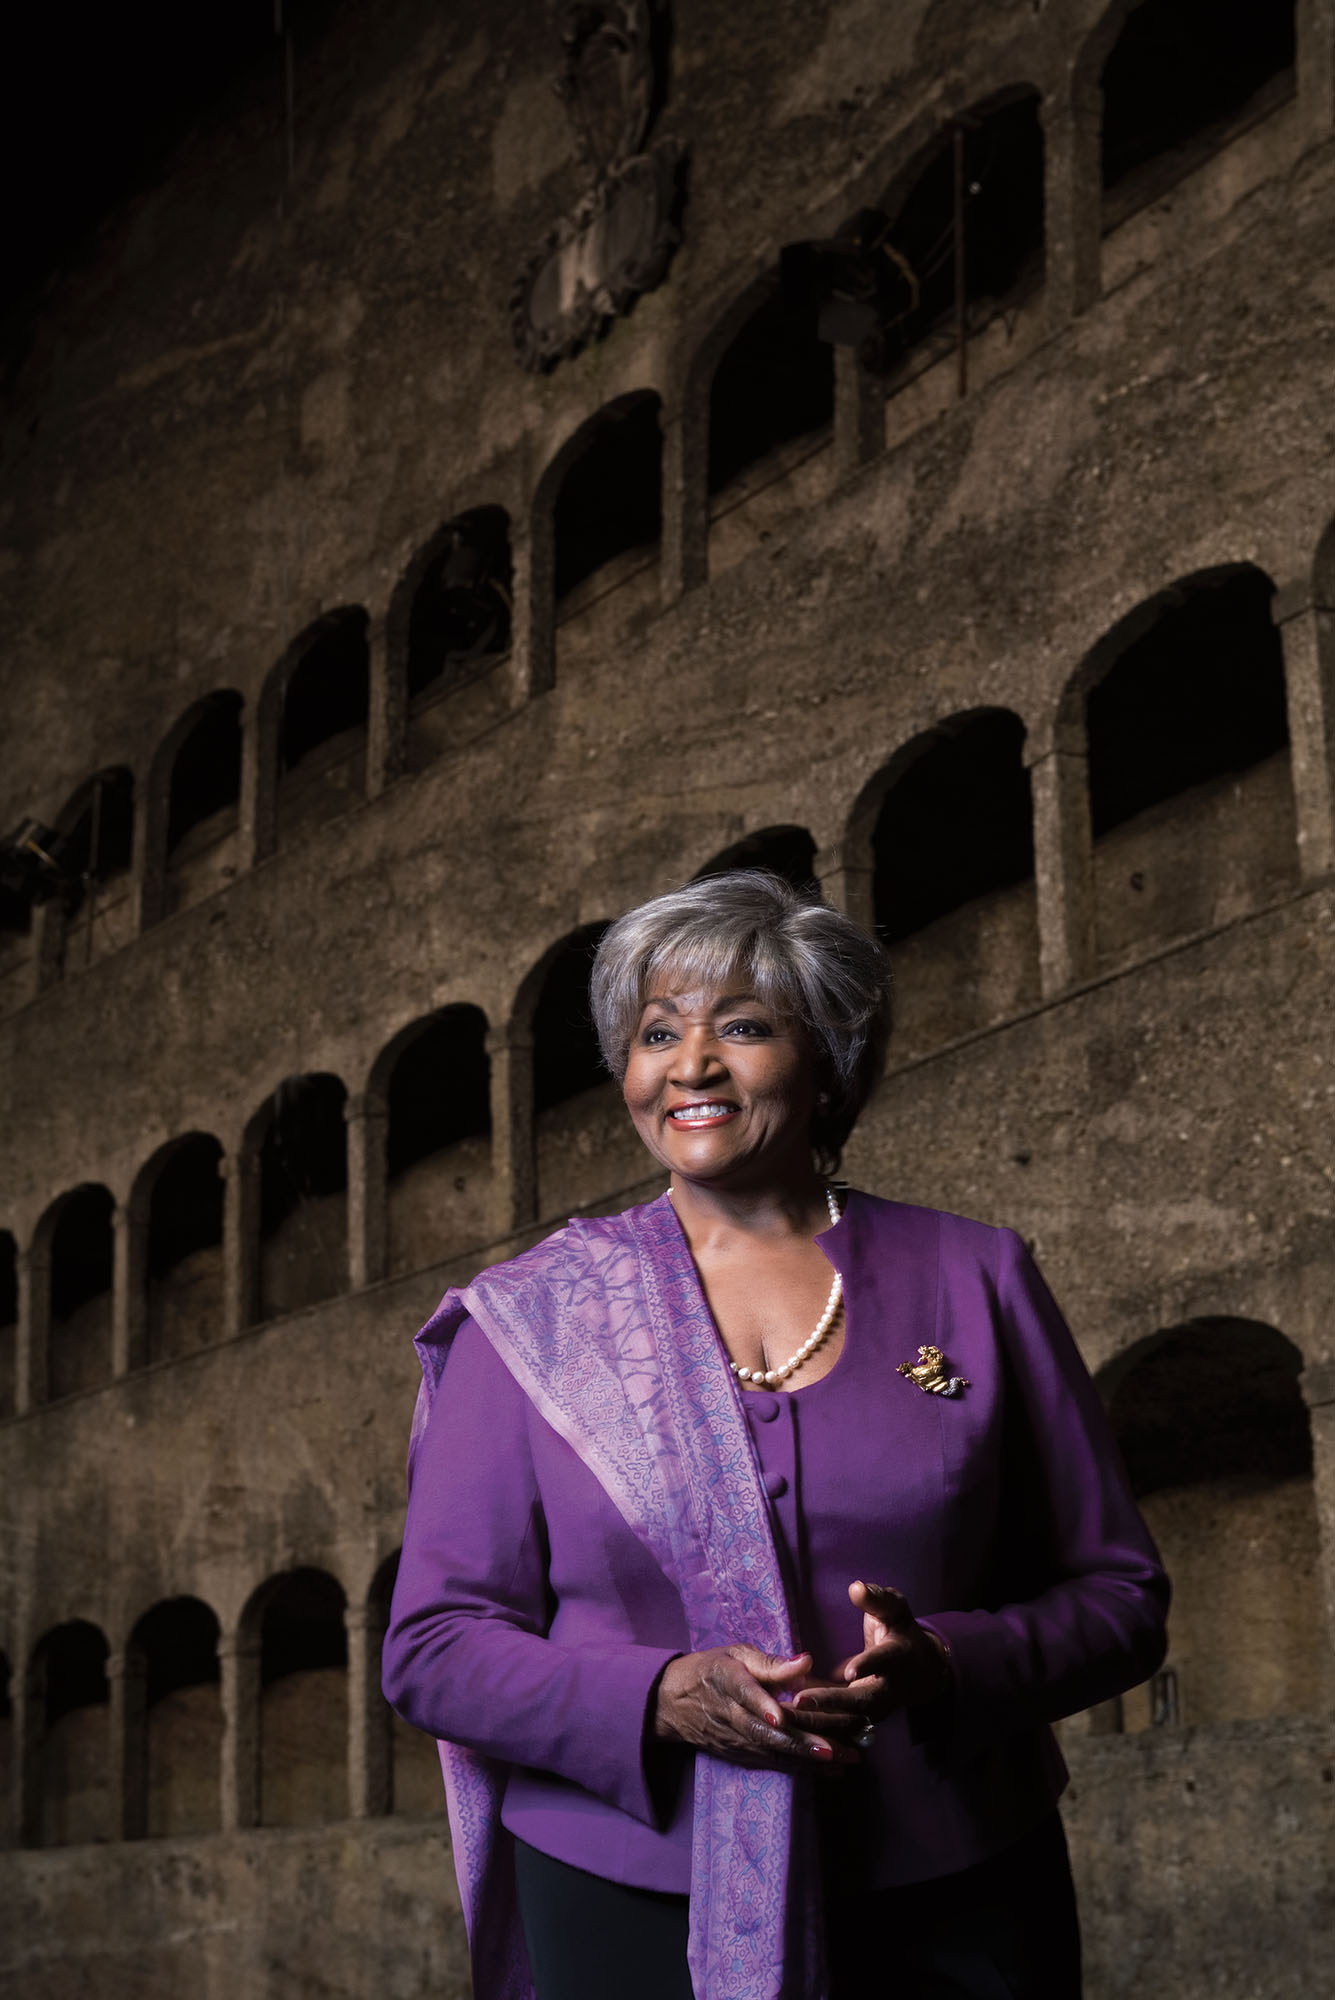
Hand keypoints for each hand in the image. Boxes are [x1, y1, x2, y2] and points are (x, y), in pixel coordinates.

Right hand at [653, 1646, 859, 1765]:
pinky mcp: (740, 1755)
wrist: (671, 1703)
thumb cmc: (710, 1669)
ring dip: (808, 1759)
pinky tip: (829, 1769)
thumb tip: (807, 1660)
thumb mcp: (735, 1654)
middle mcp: (731, 1714)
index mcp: (727, 1680)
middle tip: (836, 1748)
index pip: (745, 1693)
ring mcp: (735, 1739)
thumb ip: (770, 1662)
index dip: (762, 1705)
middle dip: (801, 1743)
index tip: (781, 1717)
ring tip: (843, 1759)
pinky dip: (800, 1768)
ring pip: (772, 1752)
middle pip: (765, 1732)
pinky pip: (772, 1763)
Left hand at [790, 1582, 948, 1733]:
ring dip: (817, 1722)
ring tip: (784, 1716)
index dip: (866, 1666)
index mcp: (898, 1657)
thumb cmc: (901, 1630)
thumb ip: (876, 1599)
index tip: (847, 1671)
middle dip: (831, 1703)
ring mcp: (877, 1708)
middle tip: (799, 1700)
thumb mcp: (894, 1609)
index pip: (883, 1661)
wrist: (922, 1670)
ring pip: (848, 1722)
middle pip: (861, 1700)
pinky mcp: (864, 1720)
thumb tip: (855, 1586)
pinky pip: (840, 1728)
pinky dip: (815, 1727)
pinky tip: (786, 1722)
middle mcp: (889, 1688)